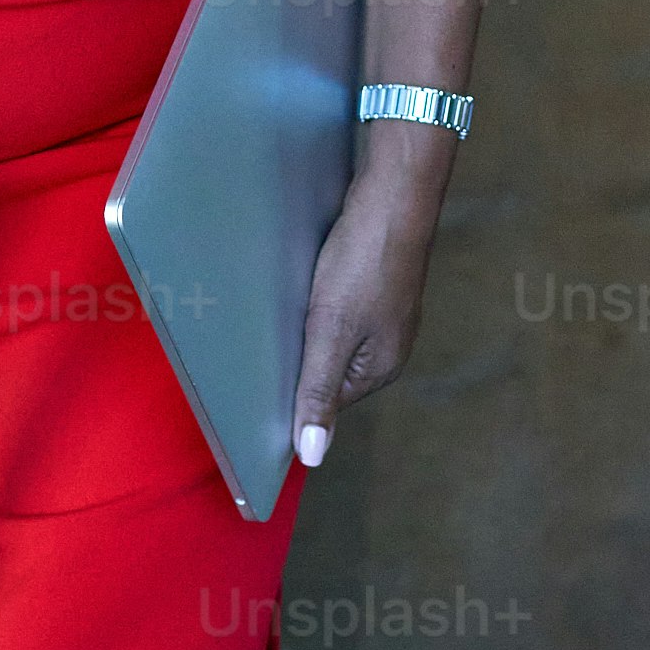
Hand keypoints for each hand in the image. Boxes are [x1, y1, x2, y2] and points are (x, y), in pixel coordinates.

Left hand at [290, 139, 447, 468]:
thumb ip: (318, 391)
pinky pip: (341, 307)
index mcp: (379, 369)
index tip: (254, 386)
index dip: (291, 395)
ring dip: (306, 328)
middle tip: (259, 342)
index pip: (325, 403)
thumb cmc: (364, 261)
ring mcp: (386, 314)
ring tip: (277, 312)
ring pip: (334, 336)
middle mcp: (387, 347)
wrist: (395, 192)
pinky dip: (319, 302)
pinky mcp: (379, 283)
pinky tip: (302, 285)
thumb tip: (313, 457)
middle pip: (329, 370)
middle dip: (297, 359)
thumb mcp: (332, 330)